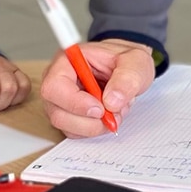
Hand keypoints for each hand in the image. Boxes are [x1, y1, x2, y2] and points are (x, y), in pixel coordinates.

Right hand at [40, 39, 155, 136]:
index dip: (75, 102)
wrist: (128, 68)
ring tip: (115, 111)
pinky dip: (94, 129)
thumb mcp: (136, 61)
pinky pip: (74, 131)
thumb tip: (112, 101)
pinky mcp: (68, 114)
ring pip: (66, 126)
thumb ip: (127, 78)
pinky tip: (108, 115)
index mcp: (68, 60)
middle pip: (57, 112)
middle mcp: (58, 81)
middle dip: (88, 121)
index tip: (100, 108)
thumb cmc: (125, 60)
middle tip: (113, 114)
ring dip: (94, 126)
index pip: (54, 86)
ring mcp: (61, 100)